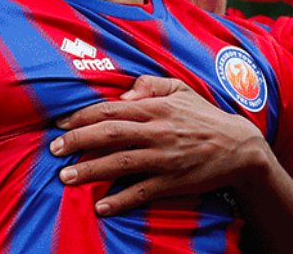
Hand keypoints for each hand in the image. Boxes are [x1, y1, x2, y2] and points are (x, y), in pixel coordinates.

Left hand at [49, 75, 273, 215]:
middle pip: (109, 135)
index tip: (60, 123)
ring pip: (120, 164)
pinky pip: (142, 193)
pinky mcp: (173, 182)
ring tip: (66, 177)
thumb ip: (150, 85)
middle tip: (54, 150)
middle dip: (77, 141)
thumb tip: (122, 95)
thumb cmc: (204, 117)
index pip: (110, 109)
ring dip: (90, 171)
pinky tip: (101, 207)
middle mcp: (157, 132)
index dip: (82, 116)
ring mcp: (164, 159)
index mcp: (155, 108)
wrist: (239, 148)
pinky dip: (120, 201)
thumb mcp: (180, 90)